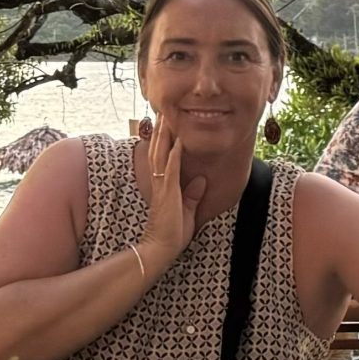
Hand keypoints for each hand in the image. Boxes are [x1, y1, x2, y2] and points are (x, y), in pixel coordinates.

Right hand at [134, 117, 205, 267]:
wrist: (162, 248)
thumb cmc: (173, 233)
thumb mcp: (187, 210)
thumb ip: (192, 195)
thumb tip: (201, 181)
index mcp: (163, 185)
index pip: (161, 157)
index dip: (163, 140)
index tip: (166, 123)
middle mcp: (160, 182)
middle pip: (157, 150)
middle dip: (160, 131)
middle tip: (162, 111)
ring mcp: (162, 186)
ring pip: (160, 155)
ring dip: (164, 136)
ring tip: (167, 118)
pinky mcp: (168, 193)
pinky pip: (171, 170)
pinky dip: (174, 155)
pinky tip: (178, 143)